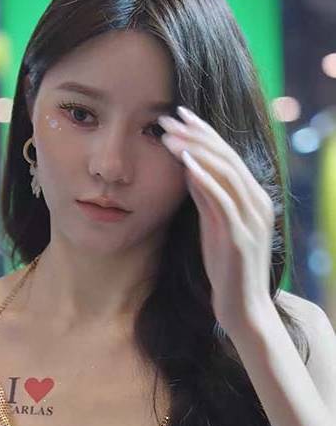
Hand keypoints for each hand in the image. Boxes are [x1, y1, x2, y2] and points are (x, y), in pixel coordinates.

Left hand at [158, 106, 275, 340]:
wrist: (244, 309)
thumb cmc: (227, 271)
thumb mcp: (214, 227)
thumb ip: (206, 198)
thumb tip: (189, 168)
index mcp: (253, 198)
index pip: (227, 155)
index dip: (202, 133)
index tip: (178, 115)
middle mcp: (257, 202)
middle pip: (226, 156)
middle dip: (196, 134)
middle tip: (168, 116)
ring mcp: (251, 218)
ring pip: (225, 172)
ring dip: (195, 150)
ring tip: (169, 135)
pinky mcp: (240, 236)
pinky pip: (223, 201)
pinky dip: (205, 179)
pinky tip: (187, 165)